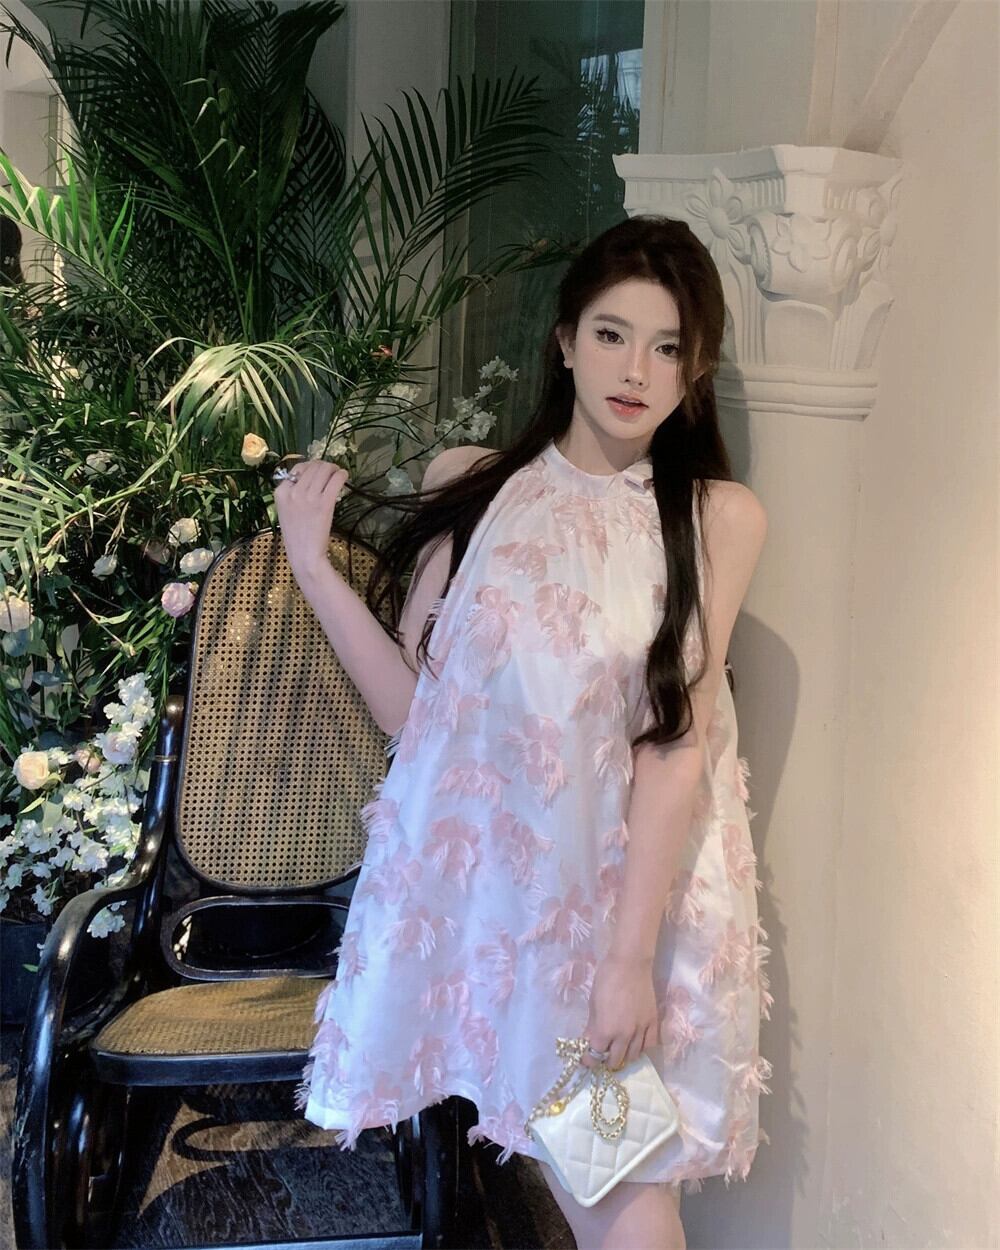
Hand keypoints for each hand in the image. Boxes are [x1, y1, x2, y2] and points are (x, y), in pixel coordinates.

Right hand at [273, 460, 348, 579]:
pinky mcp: (324, 503)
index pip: (297, 469)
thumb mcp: (286, 511)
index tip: (317, 473)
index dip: (310, 468)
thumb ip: (293, 494)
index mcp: (281, 493)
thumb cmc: (296, 536)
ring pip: (324, 469)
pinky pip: (336, 480)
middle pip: (312, 467)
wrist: (304, 554)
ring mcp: (309, 497)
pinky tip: (345, 476)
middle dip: (324, 466)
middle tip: (331, 471)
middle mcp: (293, 492)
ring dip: (334, 468)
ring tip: (338, 473)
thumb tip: (310, 477)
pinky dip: (342, 474)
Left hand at [581, 953, 658, 1072]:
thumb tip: (588, 1041)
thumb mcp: (593, 1004)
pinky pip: (650, 1045)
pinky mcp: (653, 1023)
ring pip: (633, 1056)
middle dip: (606, 1061)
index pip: (595, 1056)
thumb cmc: (606, 980)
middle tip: (602, 1054)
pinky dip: (642, 1048)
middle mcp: (624, 1036)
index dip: (589, 1061)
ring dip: (624, 1057)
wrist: (630, 964)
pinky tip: (636, 1044)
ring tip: (619, 1051)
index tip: (586, 1060)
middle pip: (615, 1061)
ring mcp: (641, 1031)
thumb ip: (592, 1026)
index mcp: (605, 1031)